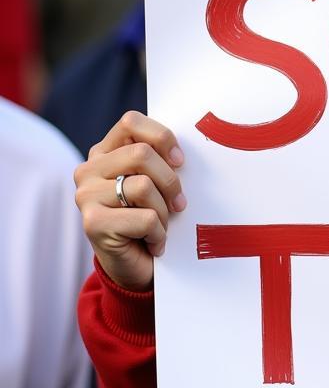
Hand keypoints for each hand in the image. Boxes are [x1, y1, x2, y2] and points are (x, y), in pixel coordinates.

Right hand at [74, 111, 186, 291]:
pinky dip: (159, 233)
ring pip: (144, 186)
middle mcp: (88, 170)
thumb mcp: (156, 181)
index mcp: (104, 153)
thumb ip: (159, 159)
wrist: (136, 266)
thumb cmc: (151, 217)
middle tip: (179, 203)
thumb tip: (182, 151)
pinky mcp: (92, 223)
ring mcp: (86, 196)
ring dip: (164, 211)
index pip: (131, 122)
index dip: (162, 137)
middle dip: (170, 180)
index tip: (180, 161)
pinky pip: (145, 218)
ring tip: (161, 225)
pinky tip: (152, 242)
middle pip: (141, 153)